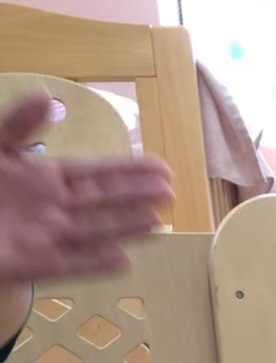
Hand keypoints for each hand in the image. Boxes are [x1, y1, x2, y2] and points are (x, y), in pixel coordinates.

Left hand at [0, 90, 171, 283]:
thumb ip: (19, 125)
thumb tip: (48, 97)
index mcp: (45, 178)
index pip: (97, 173)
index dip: (128, 171)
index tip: (161, 168)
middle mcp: (53, 208)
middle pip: (103, 201)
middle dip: (136, 197)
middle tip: (170, 193)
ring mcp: (46, 238)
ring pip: (93, 231)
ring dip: (124, 227)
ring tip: (156, 223)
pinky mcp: (33, 264)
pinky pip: (69, 264)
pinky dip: (94, 263)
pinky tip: (122, 261)